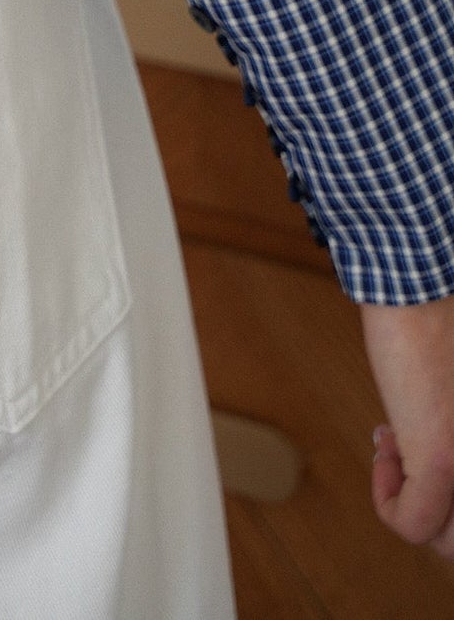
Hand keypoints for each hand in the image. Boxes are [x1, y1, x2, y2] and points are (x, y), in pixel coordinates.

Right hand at [362, 293, 453, 553]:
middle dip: (434, 508)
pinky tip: (384, 449)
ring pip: (446, 542)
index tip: (421, 445)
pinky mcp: (445, 466)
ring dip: (412, 504)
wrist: (419, 287)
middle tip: (409, 455)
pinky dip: (386, 500)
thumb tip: (437, 464)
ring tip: (397, 448)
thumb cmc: (440, 325)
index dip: (449, 494)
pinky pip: (411, 524)